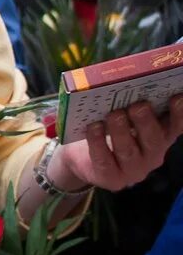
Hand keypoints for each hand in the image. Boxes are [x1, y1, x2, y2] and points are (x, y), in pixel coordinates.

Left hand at [54, 96, 182, 191]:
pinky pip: (104, 160)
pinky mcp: (111, 178)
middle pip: (154, 139)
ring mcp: (133, 170)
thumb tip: (129, 76)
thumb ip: (131, 101)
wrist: (82, 157)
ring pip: (129, 151)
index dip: (179, 114)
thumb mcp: (124, 114)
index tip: (177, 97)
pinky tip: (93, 127)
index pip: (176, 126)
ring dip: (121, 131)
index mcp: (161, 136)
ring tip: (114, 114)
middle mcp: (152, 155)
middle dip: (146, 121)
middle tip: (138, 105)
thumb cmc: (109, 128)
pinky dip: (98, 142)